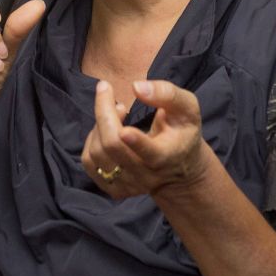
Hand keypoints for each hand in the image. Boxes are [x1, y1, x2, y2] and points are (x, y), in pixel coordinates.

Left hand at [81, 79, 208, 199]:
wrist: (180, 168)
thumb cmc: (182, 131)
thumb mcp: (186, 108)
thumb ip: (167, 94)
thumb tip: (136, 87)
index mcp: (166, 156)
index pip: (150, 153)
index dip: (136, 142)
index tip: (125, 130)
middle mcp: (146, 176)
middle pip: (112, 145)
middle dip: (103, 111)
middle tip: (106, 88)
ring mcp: (128, 185)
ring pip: (97, 152)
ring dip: (99, 123)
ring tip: (117, 110)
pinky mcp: (113, 188)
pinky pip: (89, 161)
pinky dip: (92, 139)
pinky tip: (107, 130)